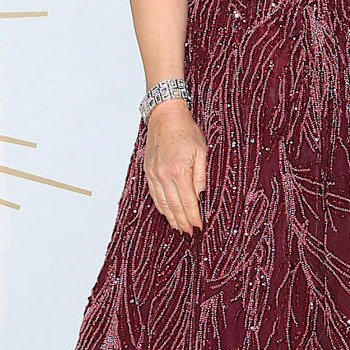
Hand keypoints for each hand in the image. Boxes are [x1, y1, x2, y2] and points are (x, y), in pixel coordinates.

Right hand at [143, 98, 206, 234]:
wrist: (165, 116)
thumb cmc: (185, 131)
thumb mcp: (201, 151)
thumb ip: (201, 176)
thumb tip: (201, 196)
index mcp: (180, 171)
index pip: (188, 202)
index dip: (193, 216)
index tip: (198, 227)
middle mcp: (164, 175)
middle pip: (174, 206)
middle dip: (182, 222)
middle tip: (189, 233)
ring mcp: (154, 174)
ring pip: (162, 203)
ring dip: (170, 218)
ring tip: (178, 228)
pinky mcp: (148, 171)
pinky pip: (154, 194)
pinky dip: (160, 206)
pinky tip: (166, 212)